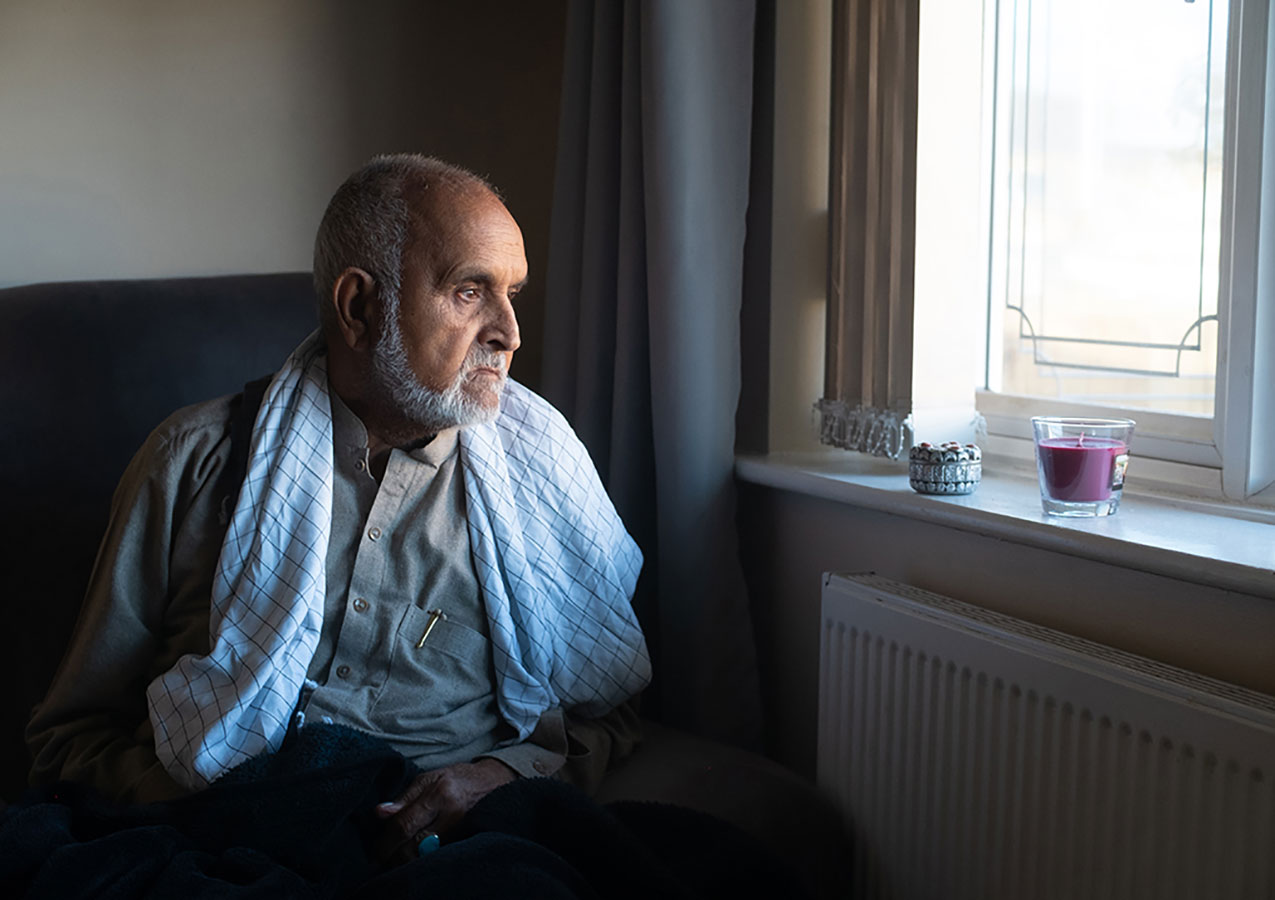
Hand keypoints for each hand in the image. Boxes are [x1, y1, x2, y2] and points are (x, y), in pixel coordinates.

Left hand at [373, 758, 516, 864]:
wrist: (493, 782)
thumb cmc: (456, 778)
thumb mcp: (428, 779)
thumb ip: (403, 798)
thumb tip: (379, 813)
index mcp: (439, 794)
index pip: (405, 825)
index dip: (385, 842)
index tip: (375, 850)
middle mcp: (452, 814)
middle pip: (415, 846)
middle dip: (393, 856)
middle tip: (381, 859)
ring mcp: (461, 830)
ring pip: (426, 855)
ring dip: (407, 860)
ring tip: (395, 857)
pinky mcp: (466, 840)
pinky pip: (438, 855)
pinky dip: (423, 859)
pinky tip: (413, 856)